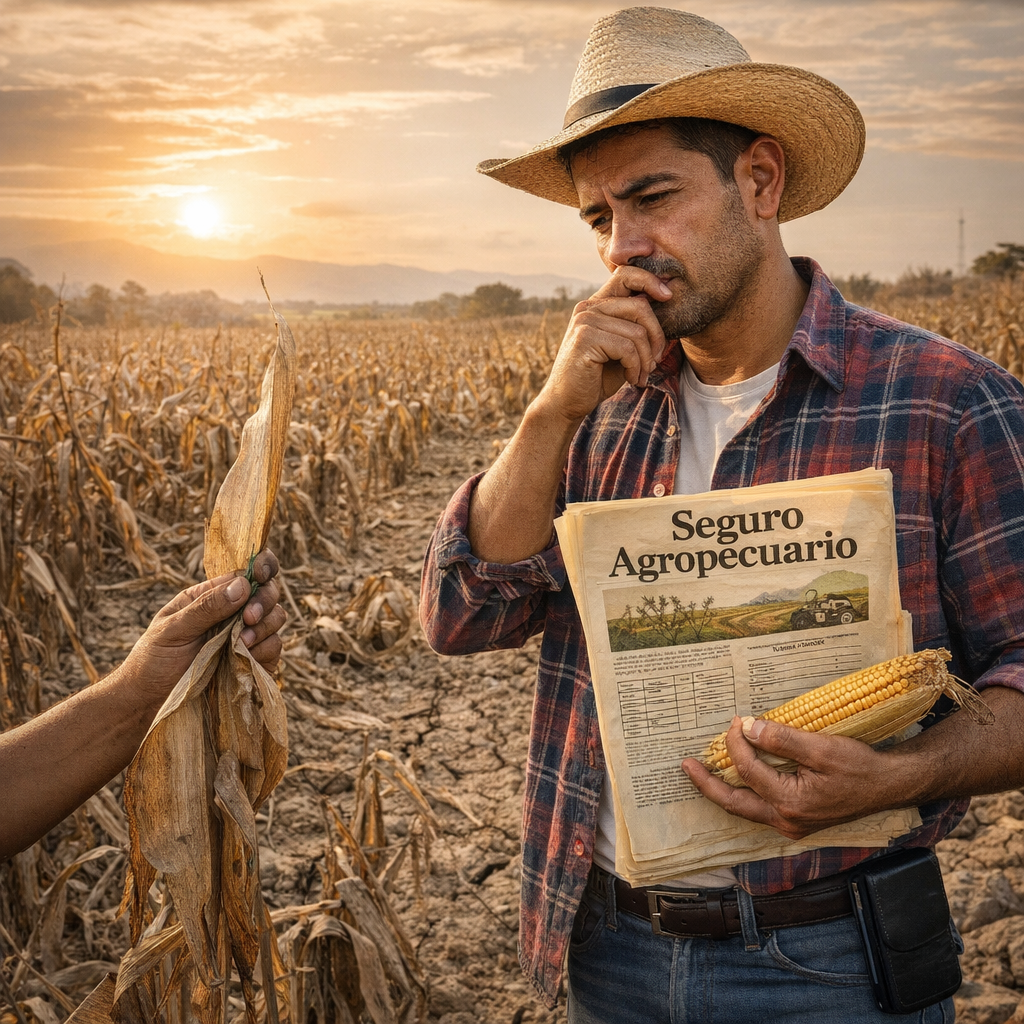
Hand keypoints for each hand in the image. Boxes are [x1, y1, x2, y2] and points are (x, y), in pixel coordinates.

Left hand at [123, 549, 285, 708]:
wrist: (149, 703)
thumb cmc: (153, 660)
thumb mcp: (172, 629)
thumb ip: (206, 607)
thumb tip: (242, 585)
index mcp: (212, 596)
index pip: (245, 572)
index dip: (262, 567)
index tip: (260, 575)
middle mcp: (233, 612)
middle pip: (267, 592)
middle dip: (264, 601)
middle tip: (249, 617)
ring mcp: (245, 637)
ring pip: (276, 618)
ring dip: (266, 625)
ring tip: (243, 641)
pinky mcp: (254, 661)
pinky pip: (274, 647)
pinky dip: (266, 648)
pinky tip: (247, 654)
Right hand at [535, 266, 671, 424]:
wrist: (566, 403)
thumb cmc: (597, 377)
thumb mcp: (621, 347)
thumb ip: (634, 326)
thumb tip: (665, 303)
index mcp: (596, 305)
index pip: (625, 275)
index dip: (650, 280)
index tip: (667, 296)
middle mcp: (588, 308)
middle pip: (640, 306)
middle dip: (657, 336)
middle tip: (655, 361)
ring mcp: (584, 321)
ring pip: (637, 332)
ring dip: (646, 359)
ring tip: (641, 376)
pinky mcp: (585, 339)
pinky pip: (627, 348)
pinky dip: (636, 367)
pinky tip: (632, 379)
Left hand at [681, 715, 901, 840]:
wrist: (888, 786)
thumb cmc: (860, 767)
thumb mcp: (822, 748)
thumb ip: (783, 740)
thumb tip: (749, 728)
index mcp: (792, 803)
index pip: (750, 771)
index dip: (737, 744)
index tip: (735, 722)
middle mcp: (787, 820)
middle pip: (734, 804)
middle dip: (707, 784)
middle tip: (686, 766)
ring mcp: (790, 824)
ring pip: (744, 809)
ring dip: (722, 790)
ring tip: (701, 772)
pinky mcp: (795, 820)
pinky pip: (759, 808)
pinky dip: (742, 793)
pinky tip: (734, 778)